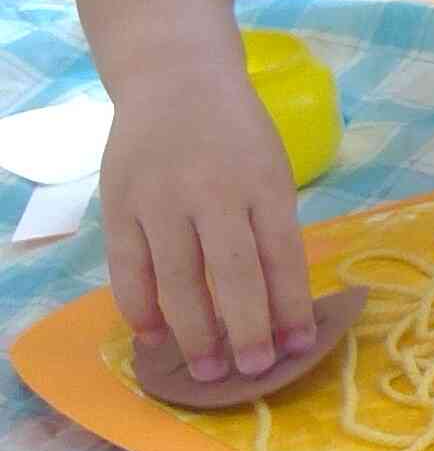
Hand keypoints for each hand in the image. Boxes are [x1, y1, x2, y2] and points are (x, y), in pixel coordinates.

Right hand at [98, 75, 318, 383]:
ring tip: (207, 370)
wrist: (176, 77)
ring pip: (177, 279)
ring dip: (193, 331)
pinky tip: (154, 336)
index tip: (298, 348)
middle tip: (253, 373)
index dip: (290, 307)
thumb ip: (272, 225)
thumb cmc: (236, 133)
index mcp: (263, 184)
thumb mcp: (272, 169)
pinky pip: (128, 268)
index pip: (282, 256)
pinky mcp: (119, 205)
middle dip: (246, 329)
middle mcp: (213, 194)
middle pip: (231, 274)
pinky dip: (140, 307)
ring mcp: (161, 200)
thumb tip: (280, 300)